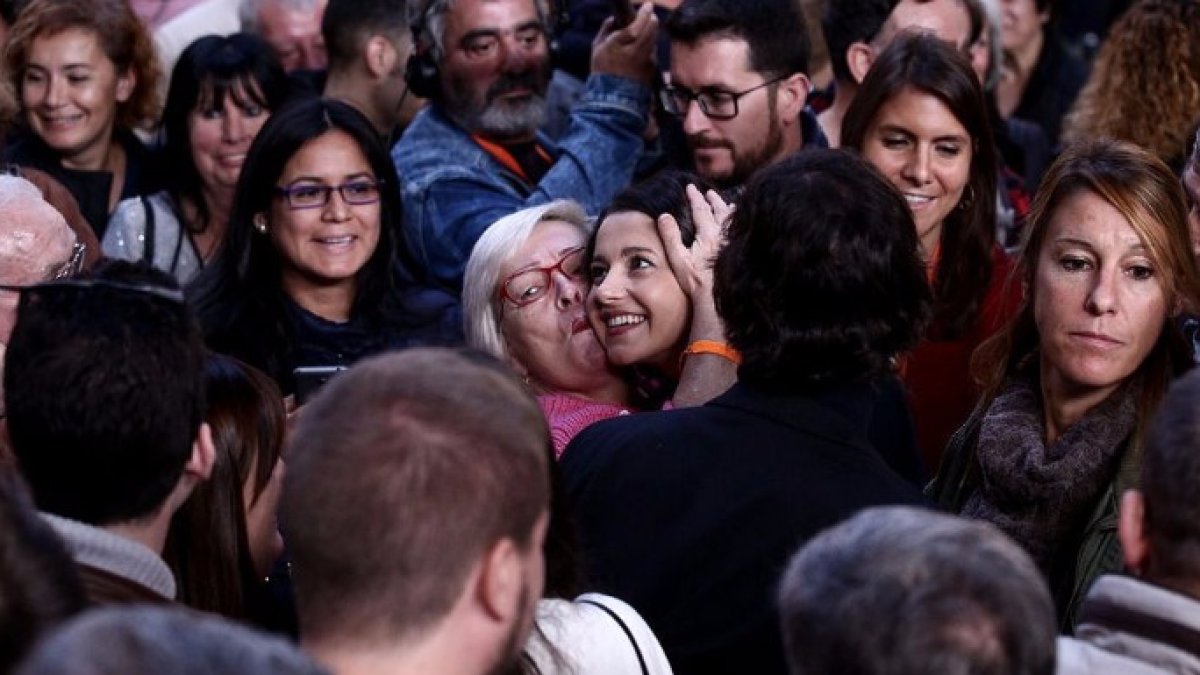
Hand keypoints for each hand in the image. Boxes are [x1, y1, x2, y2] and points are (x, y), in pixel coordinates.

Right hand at [591, 2, 658, 86]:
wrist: (613, 97)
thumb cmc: (603, 71)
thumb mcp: (597, 48)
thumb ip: (606, 29)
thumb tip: (614, 18)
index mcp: (620, 45)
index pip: (637, 25)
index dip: (645, 13)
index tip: (648, 5)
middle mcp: (635, 51)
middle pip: (651, 29)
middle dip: (651, 19)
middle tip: (648, 15)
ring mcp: (646, 60)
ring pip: (654, 39)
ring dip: (650, 32)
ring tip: (641, 33)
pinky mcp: (652, 68)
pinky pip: (653, 52)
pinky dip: (649, 47)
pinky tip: (639, 51)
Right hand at [657, 184, 732, 300]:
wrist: (717, 297)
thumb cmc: (695, 281)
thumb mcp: (678, 259)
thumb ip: (671, 236)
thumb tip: (664, 215)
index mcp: (707, 234)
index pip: (700, 209)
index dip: (694, 197)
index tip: (690, 187)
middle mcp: (723, 235)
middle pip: (718, 211)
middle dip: (712, 200)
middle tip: (707, 192)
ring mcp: (733, 243)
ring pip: (732, 220)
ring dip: (727, 209)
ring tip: (728, 203)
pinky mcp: (739, 252)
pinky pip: (741, 231)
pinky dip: (739, 223)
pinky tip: (740, 225)